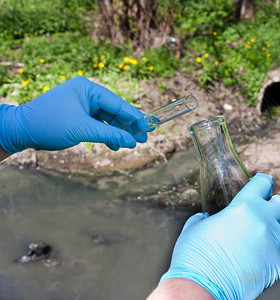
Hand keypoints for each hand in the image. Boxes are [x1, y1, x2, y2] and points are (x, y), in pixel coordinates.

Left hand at [0, 77, 149, 152]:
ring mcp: (81, 104)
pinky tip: (113, 145)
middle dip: (127, 126)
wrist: (21, 131)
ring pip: (107, 119)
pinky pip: (97, 123)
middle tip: (142, 139)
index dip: (134, 117)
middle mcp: (86, 93)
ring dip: (117, 132)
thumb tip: (132, 142)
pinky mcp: (78, 115)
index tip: (148, 127)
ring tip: (128, 145)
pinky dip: (105, 134)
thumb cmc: (49, 124)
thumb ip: (110, 135)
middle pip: (114, 110)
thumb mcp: (83, 130)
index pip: (117, 103)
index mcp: (87, 88)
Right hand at [160, 173, 279, 299]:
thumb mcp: (194, 227)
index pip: (262, 184)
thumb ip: (205, 218)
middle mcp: (264, 222)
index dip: (263, 181)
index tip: (263, 182)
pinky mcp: (277, 267)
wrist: (202, 288)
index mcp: (245, 207)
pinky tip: (278, 251)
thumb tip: (206, 218)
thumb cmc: (194, 256)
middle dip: (275, 203)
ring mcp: (273, 245)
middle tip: (269, 206)